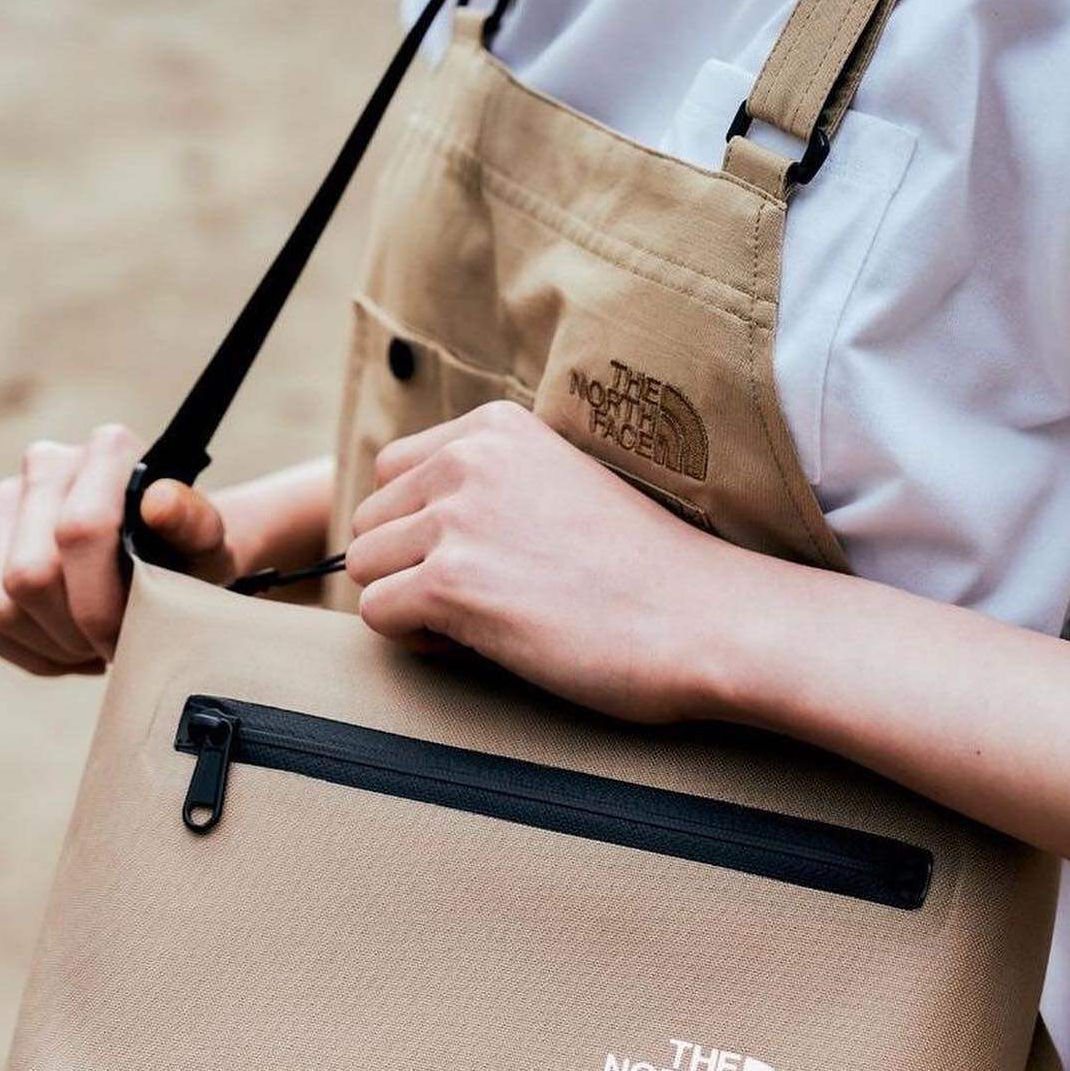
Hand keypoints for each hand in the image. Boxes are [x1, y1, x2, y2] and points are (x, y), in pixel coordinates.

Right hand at [0, 424, 237, 675]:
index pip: (80, 532)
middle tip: (116, 647)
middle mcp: (45, 463)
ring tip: (99, 645)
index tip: (129, 641)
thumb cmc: (188, 550)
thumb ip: (195, 524)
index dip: (101, 605)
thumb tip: (159, 503)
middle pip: (31, 576)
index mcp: (108, 450)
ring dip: (56, 648)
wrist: (162, 549)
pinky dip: (34, 652)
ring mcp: (4, 502)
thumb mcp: (209, 544)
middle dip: (77, 633)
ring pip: (1, 608)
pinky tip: (73, 644)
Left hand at [347, 402, 748, 722]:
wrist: (705, 618)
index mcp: (496, 427)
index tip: (488, 557)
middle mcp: (469, 458)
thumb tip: (408, 530)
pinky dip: (417, 640)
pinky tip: (481, 643)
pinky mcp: (452, 583)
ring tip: (484, 621)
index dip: (425, 527)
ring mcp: (458, 518)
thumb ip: (491, 488)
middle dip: (410, 567)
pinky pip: (376, 614)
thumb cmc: (648, 570)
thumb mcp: (562, 488)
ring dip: (410, 603)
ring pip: (364, 567)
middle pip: (371, 520)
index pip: (394, 470)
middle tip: (486, 598)